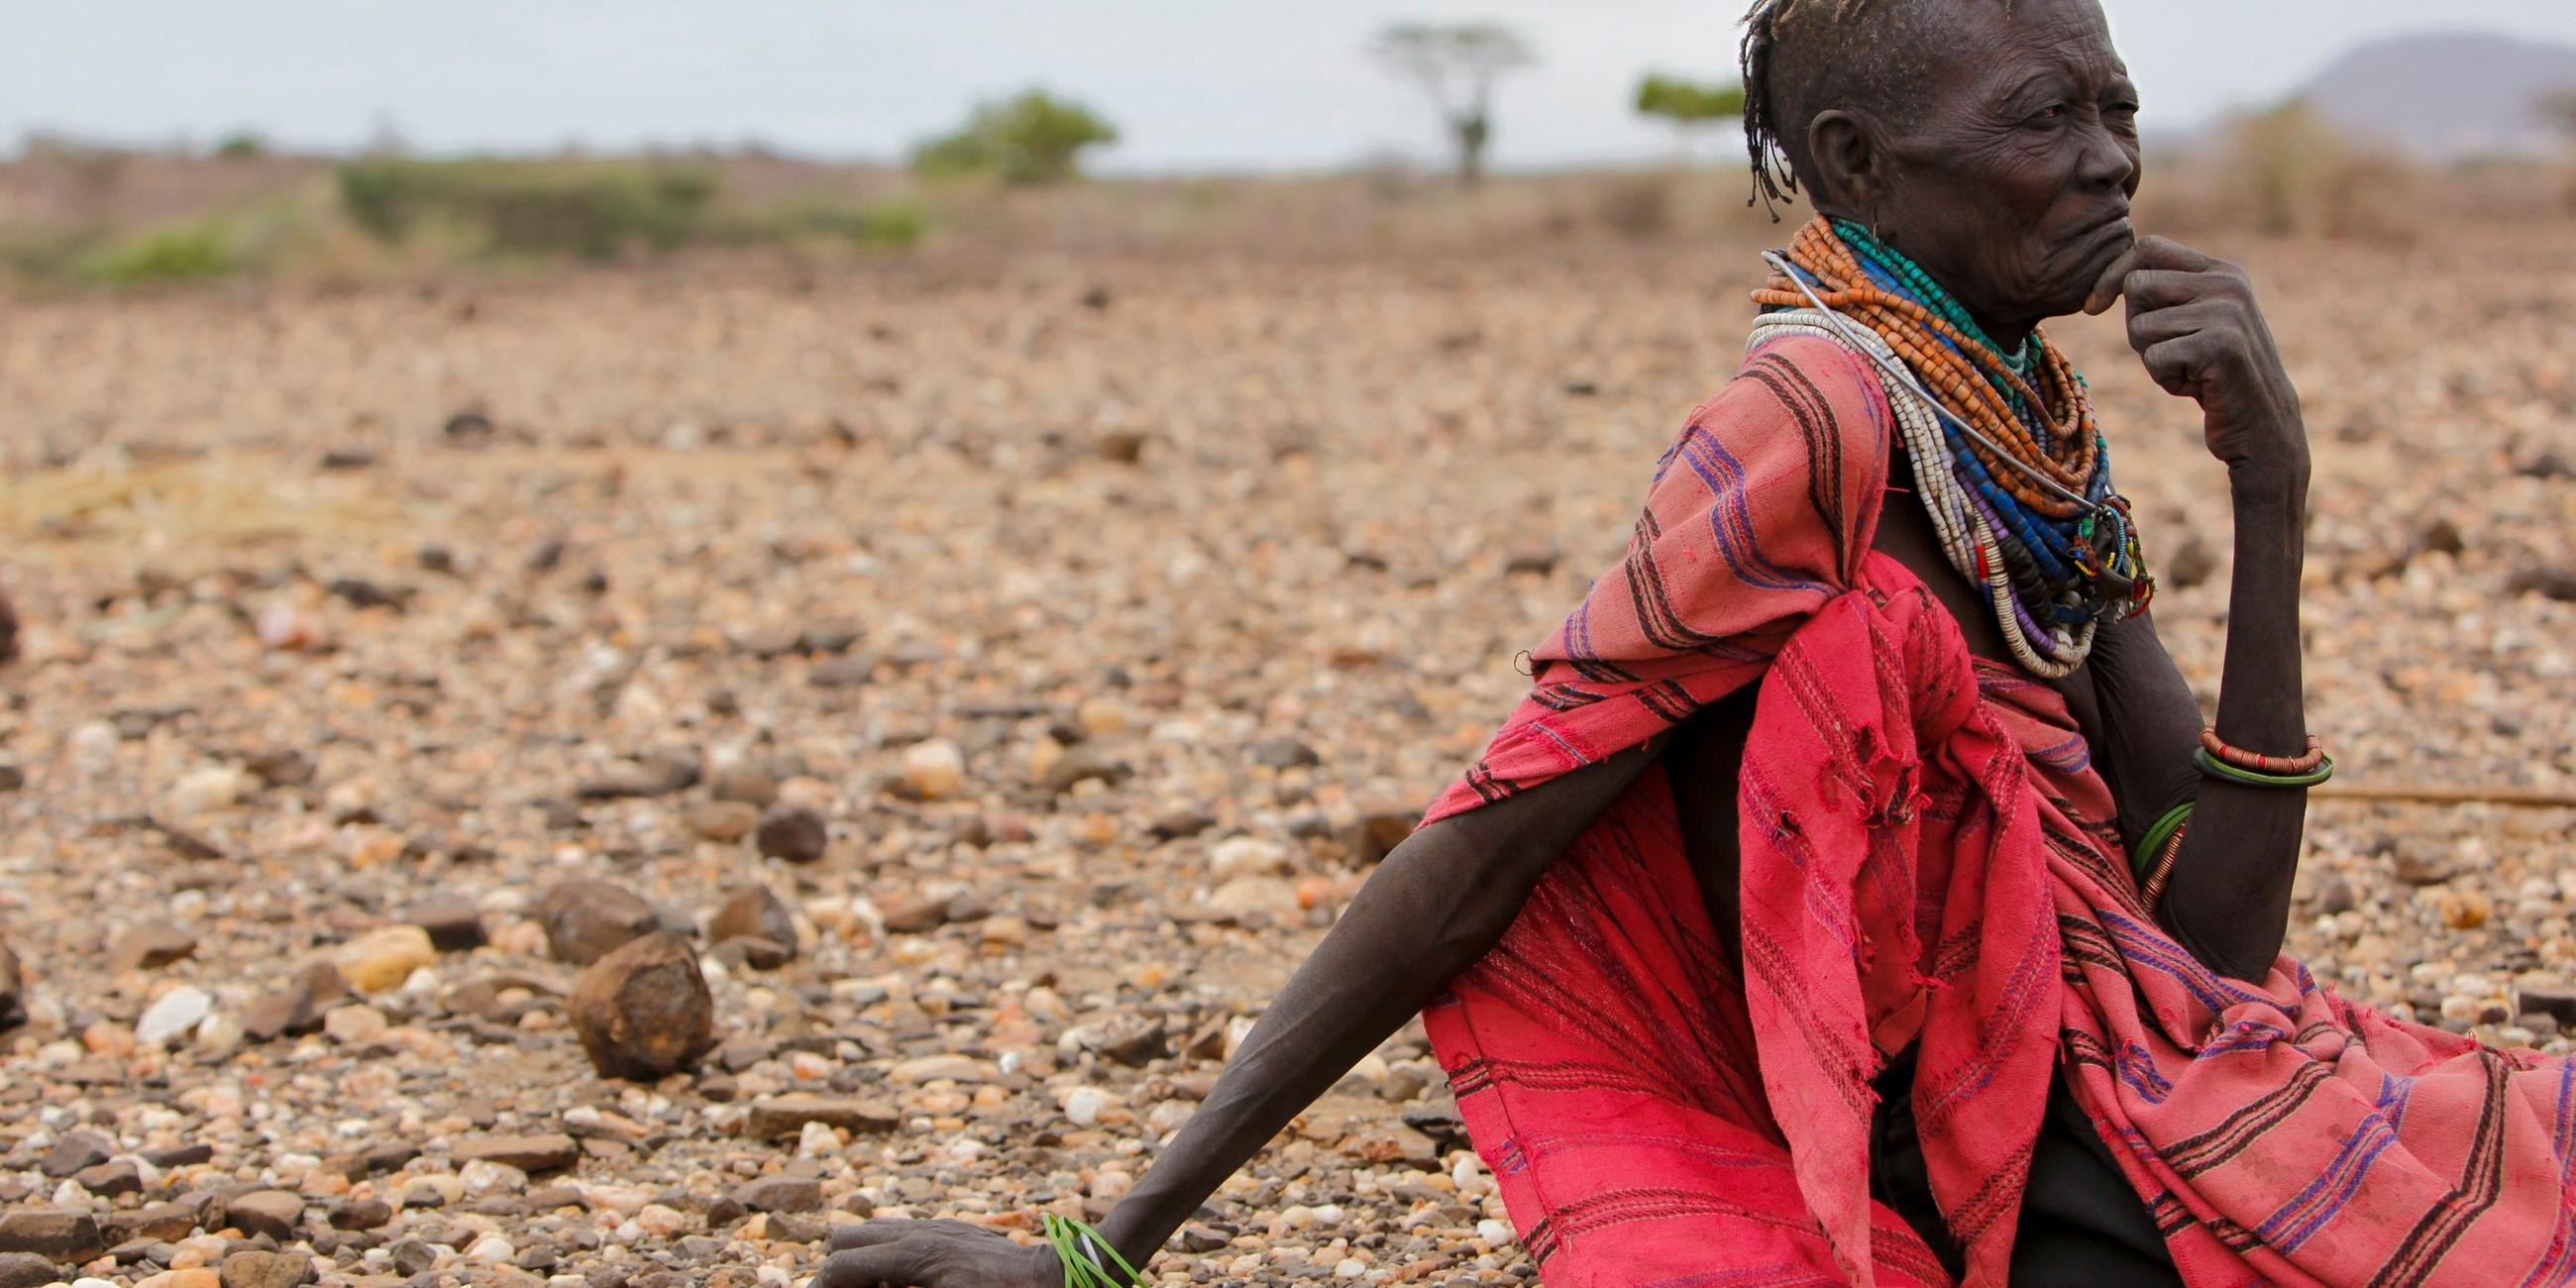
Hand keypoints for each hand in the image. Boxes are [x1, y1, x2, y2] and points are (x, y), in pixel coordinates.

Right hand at [812, 1219, 1061, 1287]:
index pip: (840, 1264)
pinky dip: (890, 1253)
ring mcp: (935, 1226)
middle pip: (845, 1236)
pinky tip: (906, 1280)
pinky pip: (902, 1231)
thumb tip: (868, 1286)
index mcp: (912, 1254)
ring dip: (863, 1259)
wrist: (1050, 1278)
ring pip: (872, 1230)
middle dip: (839, 1269)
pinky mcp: (951, 1228)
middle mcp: (918, 1232)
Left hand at [2085, 236, 2306, 483]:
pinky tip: (2198, 386)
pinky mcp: (2221, 345)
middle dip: (2136, 327)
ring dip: (2152, 358)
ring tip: (2190, 370)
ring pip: (2140, 325)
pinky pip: (2155, 358)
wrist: (2263, 424)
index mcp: (2221, 271)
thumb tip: (2110, 277)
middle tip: (2170, 353)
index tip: (2094, 308)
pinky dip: (2166, 380)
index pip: (2148, 247)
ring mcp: (2227, 312)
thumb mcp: (2190, 325)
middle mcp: (2227, 283)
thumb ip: (2163, 295)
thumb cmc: (2213, 376)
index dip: (2112, 274)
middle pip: (2137, 285)